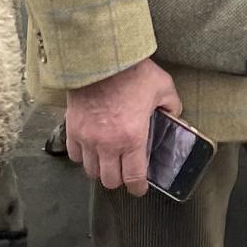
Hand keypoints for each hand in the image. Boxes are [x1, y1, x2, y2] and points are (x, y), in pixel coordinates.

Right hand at [63, 57, 181, 193]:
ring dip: (101, 170)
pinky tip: (91, 149)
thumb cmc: (132, 72)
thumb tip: (174, 115)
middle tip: (125, 173)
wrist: (101, 57)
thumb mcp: (163, 86)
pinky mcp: (72, 128)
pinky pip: (74, 154)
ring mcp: (87, 138)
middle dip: (119, 180)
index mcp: (132, 138)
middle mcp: (107, 144)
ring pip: (91, 171)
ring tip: (109, 161)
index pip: (133, 177)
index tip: (139, 189)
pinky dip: (83, 156)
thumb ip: (171, 106)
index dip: (138, 188)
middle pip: (110, 180)